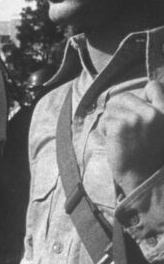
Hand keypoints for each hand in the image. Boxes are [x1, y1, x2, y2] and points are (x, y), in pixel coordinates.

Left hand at [103, 80, 163, 194]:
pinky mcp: (120, 125)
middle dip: (118, 110)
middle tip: (124, 129)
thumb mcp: (161, 129)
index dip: (141, 95)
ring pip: (111, 108)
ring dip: (111, 121)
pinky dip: (105, 130)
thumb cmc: (150, 155)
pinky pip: (105, 120)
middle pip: (125, 96)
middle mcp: (154, 112)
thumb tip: (143, 91)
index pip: (153, 86)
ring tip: (121, 137)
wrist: (142, 177)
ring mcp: (137, 118)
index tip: (135, 111)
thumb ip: (155, 111)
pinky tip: (115, 142)